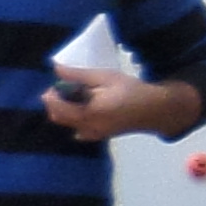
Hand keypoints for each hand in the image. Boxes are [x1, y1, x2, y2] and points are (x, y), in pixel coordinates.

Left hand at [39, 72, 196, 142]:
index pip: (57, 107)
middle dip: (55, 102)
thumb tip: (56, 68)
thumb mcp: (106, 77)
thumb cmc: (131, 90)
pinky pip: (78, 129)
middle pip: (58, 117)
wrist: (154, 110)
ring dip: (65, 110)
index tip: (55, 83)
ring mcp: (93, 135)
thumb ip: (79, 75)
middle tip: (65, 87)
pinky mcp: (99, 136)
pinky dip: (75, 118)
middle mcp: (87, 128)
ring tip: (78, 95)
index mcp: (88, 113)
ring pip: (67, 123)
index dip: (50, 95)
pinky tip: (87, 109)